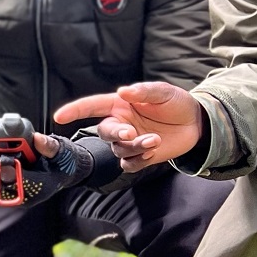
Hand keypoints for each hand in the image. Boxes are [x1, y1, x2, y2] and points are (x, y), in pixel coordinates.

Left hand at [0, 132, 62, 201]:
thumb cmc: (59, 162)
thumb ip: (50, 146)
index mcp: (39, 188)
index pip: (17, 184)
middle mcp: (23, 197)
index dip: (5, 170)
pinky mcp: (3, 192)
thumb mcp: (61, 152)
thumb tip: (36, 138)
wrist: (59, 171)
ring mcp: (12, 196)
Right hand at [55, 81, 202, 171]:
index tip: (59, 116)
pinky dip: (138, 160)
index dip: (75, 110)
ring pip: (118, 150)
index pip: (92, 106)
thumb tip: (123, 91)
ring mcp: (129, 141)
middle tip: (131, 133)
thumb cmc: (176, 103)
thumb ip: (144, 91)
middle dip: (115, 134)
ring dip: (134, 147)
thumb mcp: (164, 92)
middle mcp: (121, 123)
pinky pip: (129, 164)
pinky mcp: (140, 157)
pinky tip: (152, 152)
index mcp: (120, 105)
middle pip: (104, 132)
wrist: (196, 124)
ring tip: (155, 140)